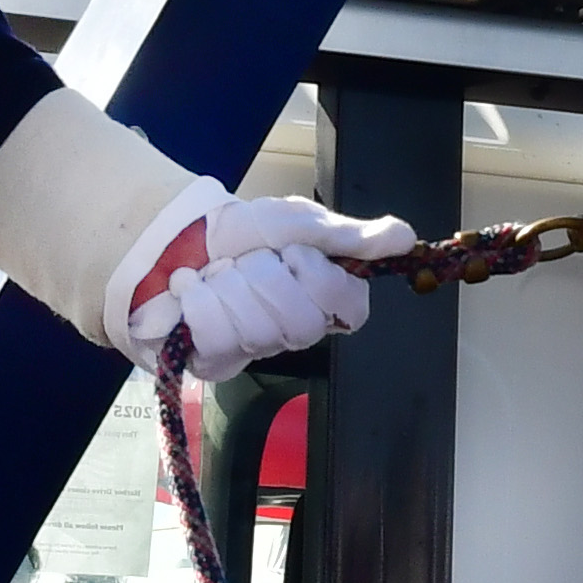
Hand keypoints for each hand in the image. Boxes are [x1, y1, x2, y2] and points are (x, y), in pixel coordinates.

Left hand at [110, 177, 415, 378]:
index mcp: (325, 298)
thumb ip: (351, 235)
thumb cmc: (243, 233)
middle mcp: (295, 330)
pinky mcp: (215, 360)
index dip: (323, 282)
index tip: (297, 256)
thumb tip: (407, 236)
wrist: (176, 236)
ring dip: (231, 285)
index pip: (352, 310)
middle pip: (301, 322)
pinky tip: (194, 291)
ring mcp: (256, 350)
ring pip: (256, 329)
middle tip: (252, 260)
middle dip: (267, 277)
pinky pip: (216, 335)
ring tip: (220, 274)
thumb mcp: (298, 222)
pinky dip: (200, 301)